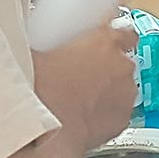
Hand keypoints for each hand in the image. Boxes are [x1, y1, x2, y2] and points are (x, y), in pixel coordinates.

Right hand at [31, 24, 137, 150]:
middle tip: (80, 78)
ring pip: (122, 90)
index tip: (107, 44)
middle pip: (122, 64)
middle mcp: (121, 66)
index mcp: (105, 41)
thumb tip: (32, 43)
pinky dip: (106, 117)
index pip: (126, 33)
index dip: (117, 40)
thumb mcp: (36, 52)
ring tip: (79, 102)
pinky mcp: (122, 120)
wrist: (41, 124)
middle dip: (106, 70)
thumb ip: (46, 44)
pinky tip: (84, 120)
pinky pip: (117, 115)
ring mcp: (125, 93)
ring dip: (107, 94)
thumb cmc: (37, 87)